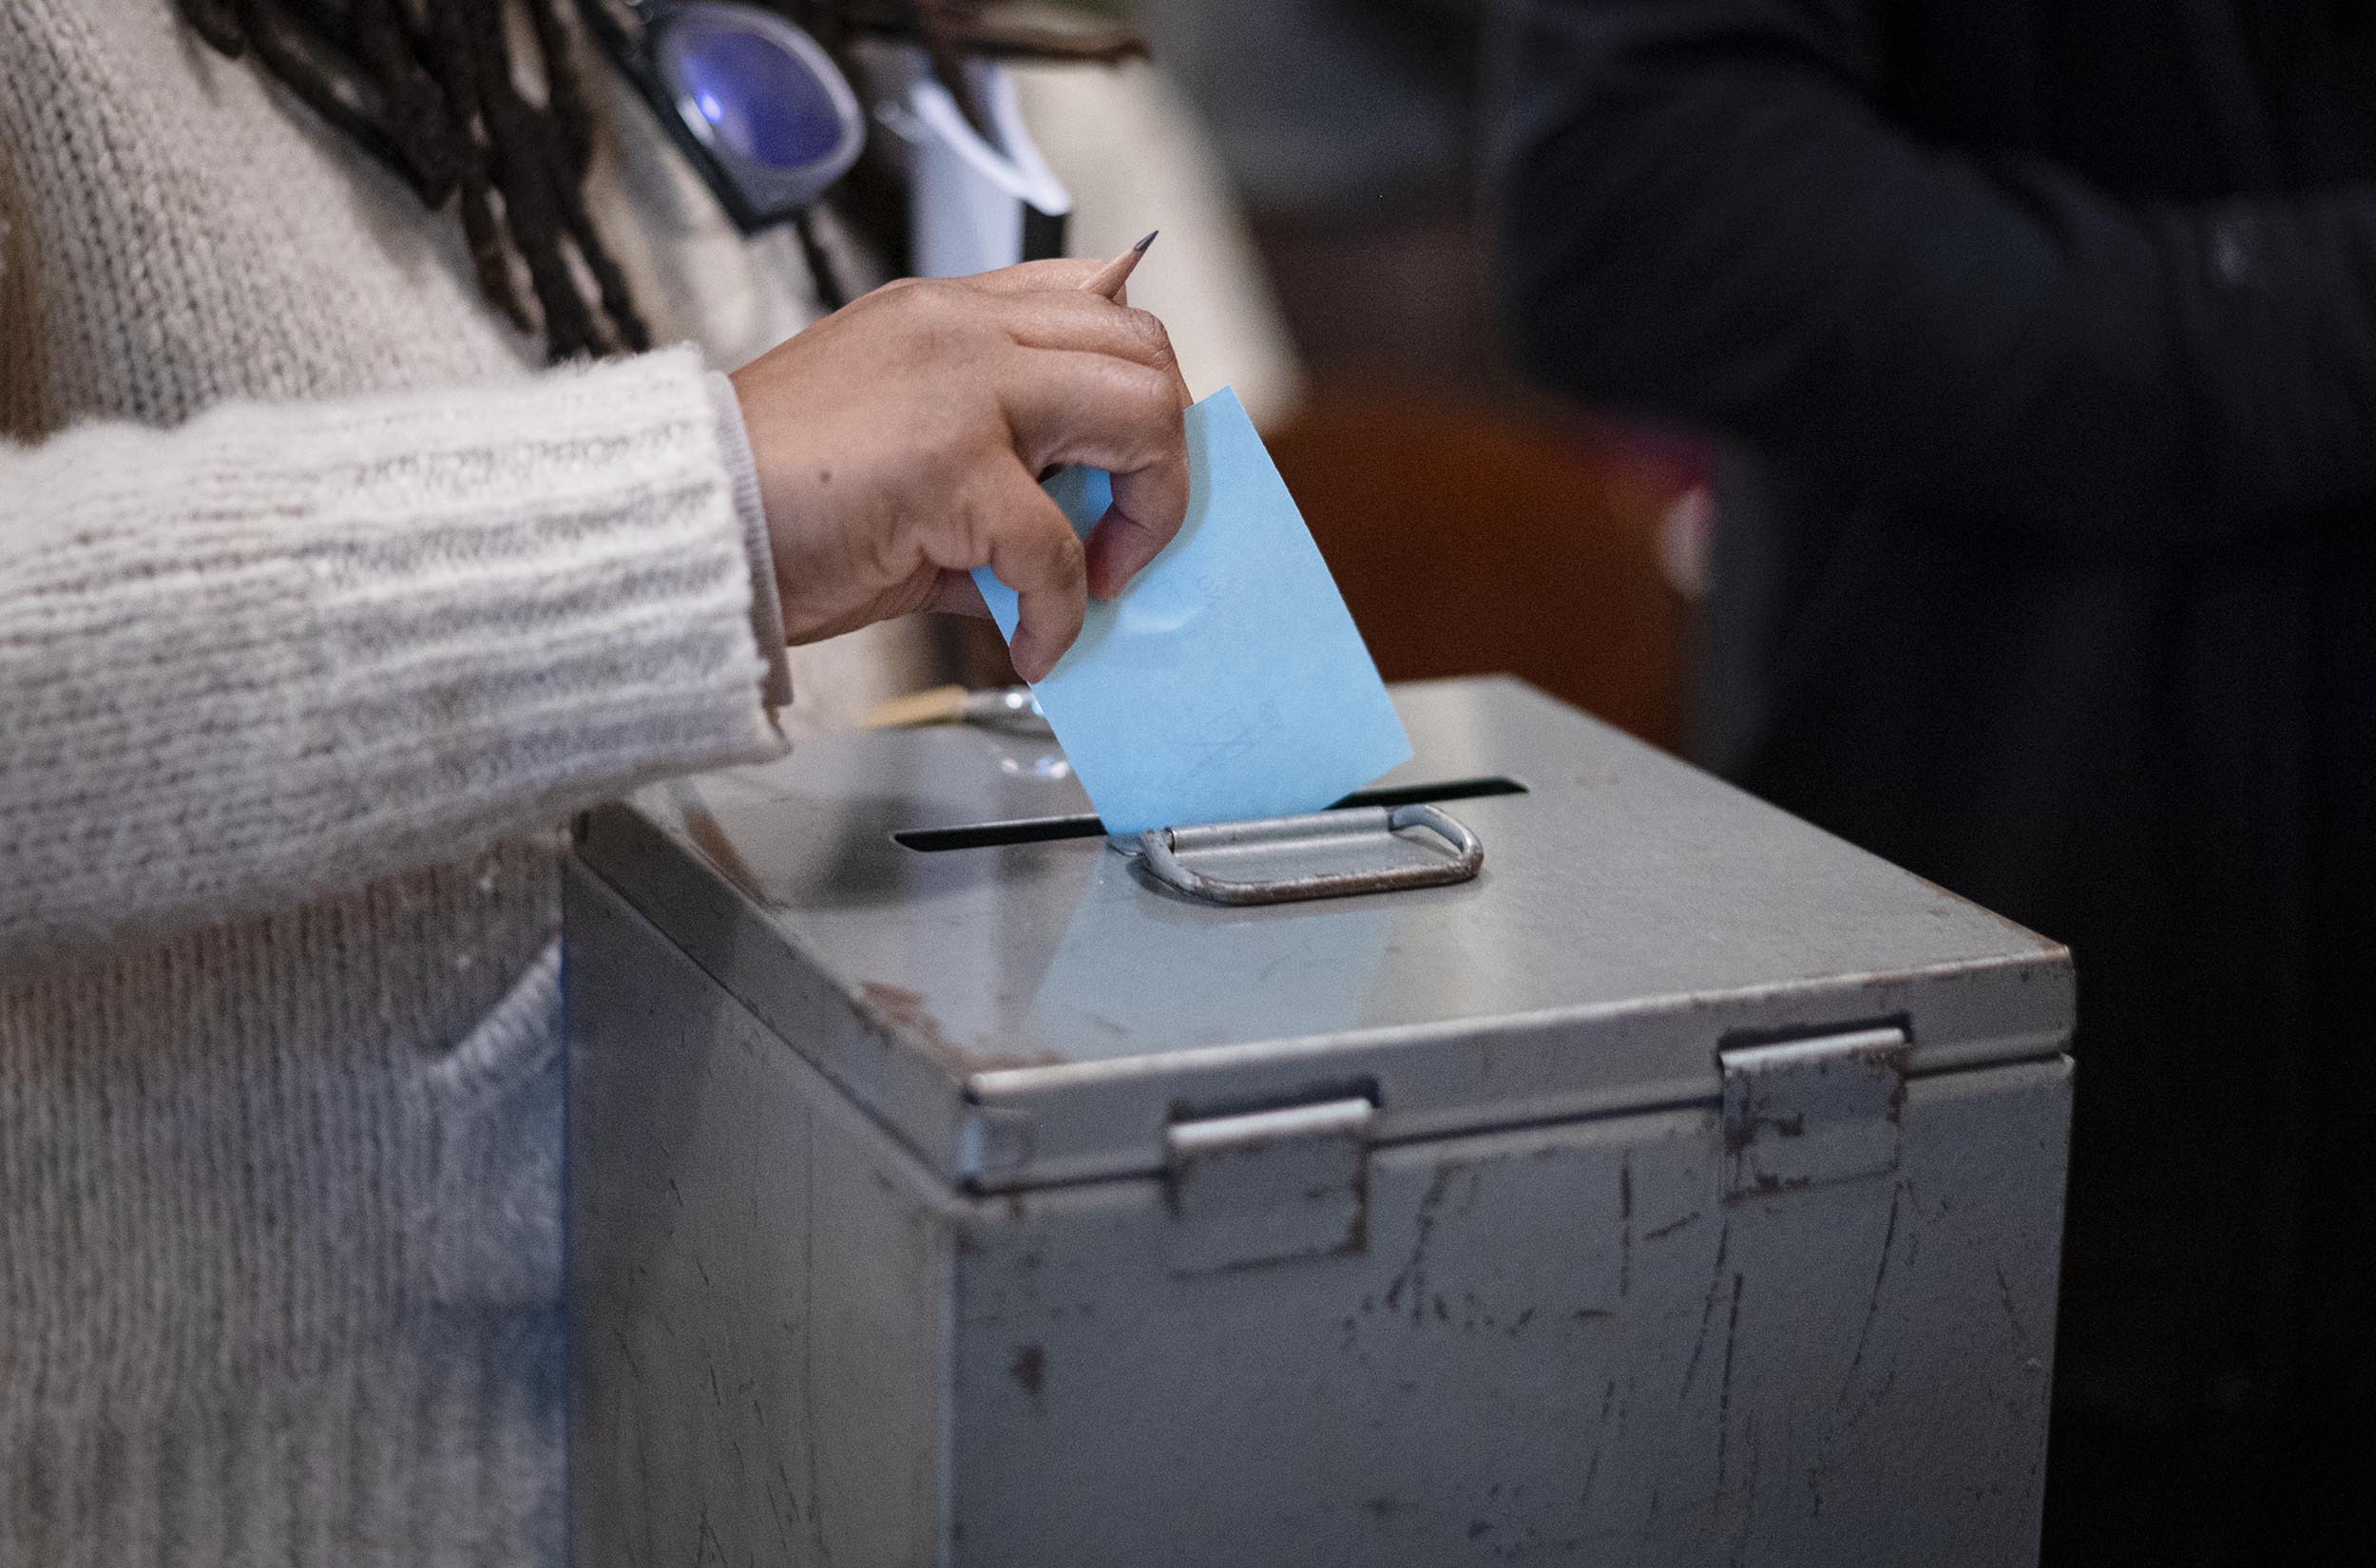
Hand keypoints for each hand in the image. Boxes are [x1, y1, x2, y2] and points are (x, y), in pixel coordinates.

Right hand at [730, 259, 1192, 680]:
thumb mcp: (901, 461)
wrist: (675, 528)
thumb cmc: (767, 502)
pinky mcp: (951, 466)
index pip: (1097, 300)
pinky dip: (1063, 613)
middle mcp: (963, 329)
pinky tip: (1033, 643)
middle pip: (1144, 352)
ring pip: (1139, 415)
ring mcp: (962, 387)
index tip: (1124, 471)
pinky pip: (1059, 548)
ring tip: (1101, 581)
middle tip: (1127, 538)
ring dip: (1145, 513)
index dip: (1135, 389)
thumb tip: (1071, 548)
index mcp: (947, 315)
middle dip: (1162, 458)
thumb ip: (993, 480)